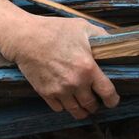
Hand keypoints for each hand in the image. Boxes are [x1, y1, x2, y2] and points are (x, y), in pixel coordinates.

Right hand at [0, 0, 119, 119]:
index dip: (113, 100)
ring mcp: (59, 90)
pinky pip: (59, 109)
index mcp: (88, 68)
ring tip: (83, 106)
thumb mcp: (82, 27)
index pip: (107, 93)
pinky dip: (64, 106)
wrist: (25, 38)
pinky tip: (66, 99)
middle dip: (96, 105)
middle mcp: (75, 83)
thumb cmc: (54, 30)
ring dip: (82, 110)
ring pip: (75, 111)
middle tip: (96, 101)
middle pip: (91, 105)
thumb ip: (100, 36)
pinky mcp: (45, 93)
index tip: (112, 101)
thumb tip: (113, 42)